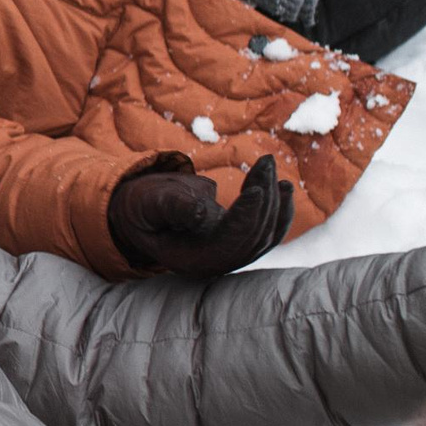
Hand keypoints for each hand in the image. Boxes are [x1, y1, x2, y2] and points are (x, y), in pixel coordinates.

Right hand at [109, 156, 295, 277]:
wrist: (143, 213)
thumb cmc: (142, 207)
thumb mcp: (149, 203)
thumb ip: (172, 207)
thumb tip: (202, 212)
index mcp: (192, 260)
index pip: (228, 242)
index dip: (244, 218)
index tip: (255, 189)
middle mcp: (217, 264)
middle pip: (252, 237)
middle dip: (264, 199)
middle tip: (266, 161)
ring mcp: (231, 256)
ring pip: (265, 235)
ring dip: (274, 199)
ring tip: (270, 165)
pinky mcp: (240, 243)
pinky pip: (268, 232)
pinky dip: (279, 210)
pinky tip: (283, 186)